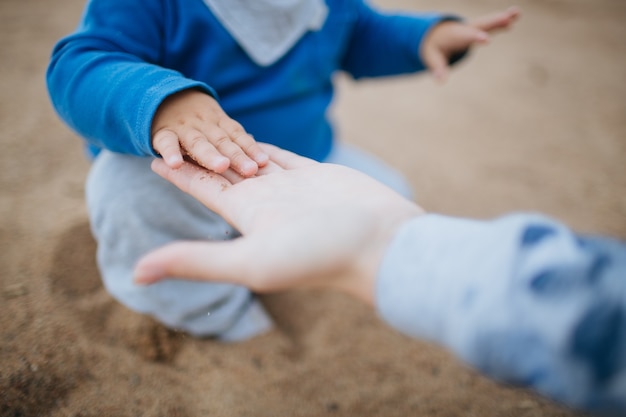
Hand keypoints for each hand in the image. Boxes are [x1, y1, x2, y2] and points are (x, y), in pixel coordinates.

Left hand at [133, 144, 423, 304]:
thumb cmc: (319, 255)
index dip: (177, 172)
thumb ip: (195, 260)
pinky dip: (265, 146)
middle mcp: (265, 200)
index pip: (202, 188)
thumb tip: (136, 273)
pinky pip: (283, 155)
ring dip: (230, 147)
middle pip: (222, 171)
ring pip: (251, 160)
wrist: (379, 244)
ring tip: (211, 132)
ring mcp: (292, 187)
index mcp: (246, 215)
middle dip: (199, 153)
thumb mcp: (250, 261)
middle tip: (177, 131)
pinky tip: (253, 140)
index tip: (152, 156)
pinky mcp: (318, 176)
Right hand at [151, 89, 268, 175]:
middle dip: (237, 156)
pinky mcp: (162, 133)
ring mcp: (183, 128)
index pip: (237, 136)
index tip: (263, 162)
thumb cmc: (197, 120)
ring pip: (198, 143)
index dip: (251, 149)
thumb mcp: (216, 123)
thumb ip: (234, 138)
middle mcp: (204, 124)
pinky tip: (174, 165)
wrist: (162, 95)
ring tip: (221, 167)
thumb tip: (262, 156)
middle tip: (250, 170)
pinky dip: (170, 153)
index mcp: (219, 123)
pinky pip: (166, 143)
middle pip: (222, 141)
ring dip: (210, 155)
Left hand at [421, 6, 520, 81]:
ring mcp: (474, 27)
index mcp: (455, 36)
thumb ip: (438, 68)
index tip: (486, 39)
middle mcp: (467, 29)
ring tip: (517, 12)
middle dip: (494, 22)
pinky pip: (493, 24)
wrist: (435, 33)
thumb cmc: (434, 47)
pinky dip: (504, 20)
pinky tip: (516, 17)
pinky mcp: (480, 28)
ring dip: (503, 18)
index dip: (476, 38)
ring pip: (490, 22)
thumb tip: (441, 81)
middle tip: (507, 18)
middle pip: (482, 24)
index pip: (466, 37)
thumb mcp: (432, 58)